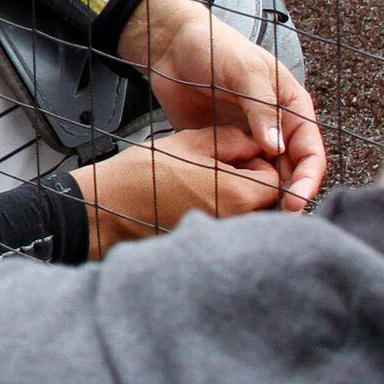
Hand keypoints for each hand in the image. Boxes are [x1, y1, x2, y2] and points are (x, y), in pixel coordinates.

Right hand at [72, 125, 286, 257]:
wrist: (106, 208)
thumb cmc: (143, 174)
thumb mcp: (191, 142)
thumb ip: (233, 140)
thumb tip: (258, 143)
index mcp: (237, 195)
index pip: (277, 180)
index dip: (262, 163)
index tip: (239, 156)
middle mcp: (236, 223)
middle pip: (267, 202)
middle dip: (254, 182)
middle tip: (222, 168)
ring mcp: (221, 237)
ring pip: (250, 216)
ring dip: (239, 199)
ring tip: (207, 183)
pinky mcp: (206, 244)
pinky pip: (229, 228)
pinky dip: (222, 214)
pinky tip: (197, 199)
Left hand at [118, 0, 325, 208]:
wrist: (172, 47)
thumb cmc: (214, 47)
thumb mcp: (243, 72)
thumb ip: (261, 107)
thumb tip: (277, 147)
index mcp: (292, 106)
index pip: (311, 150)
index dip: (307, 178)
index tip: (295, 200)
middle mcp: (277, 127)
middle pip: (293, 171)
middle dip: (289, 196)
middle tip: (278, 221)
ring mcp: (251, 140)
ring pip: (267, 179)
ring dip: (265, 199)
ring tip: (257, 220)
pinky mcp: (226, 149)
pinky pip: (238, 176)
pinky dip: (239, 192)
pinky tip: (233, 208)